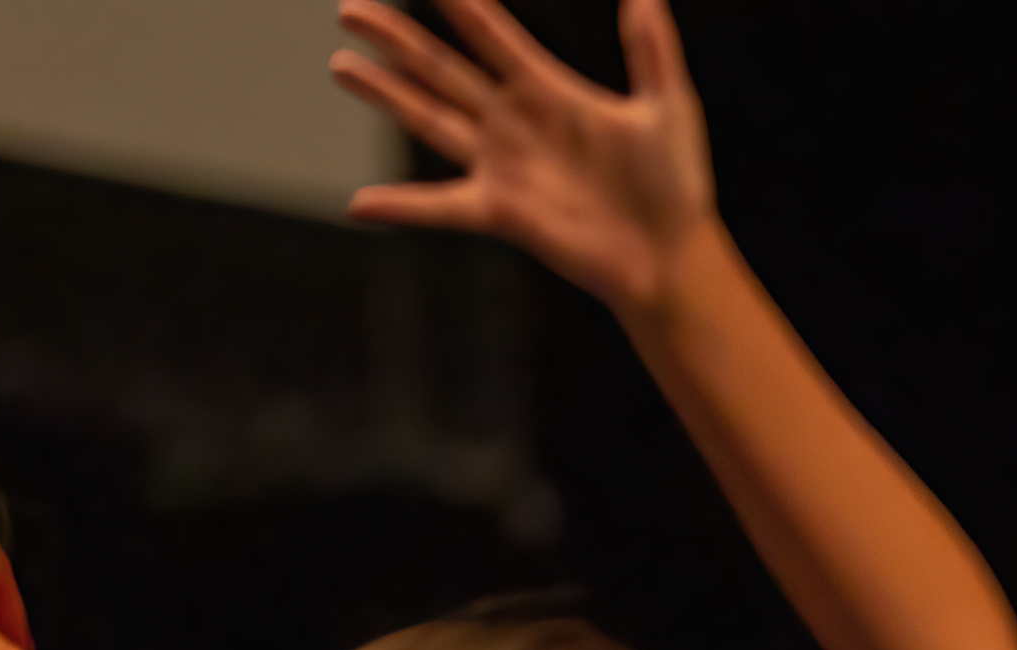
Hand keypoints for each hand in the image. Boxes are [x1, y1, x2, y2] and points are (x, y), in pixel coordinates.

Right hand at [339, 0, 718, 316]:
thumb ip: (651, 46)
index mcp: (549, 91)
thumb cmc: (674, 186)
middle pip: (442, 68)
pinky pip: (441, 208)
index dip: (459, 2)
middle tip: (350, 10)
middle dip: (396, 38)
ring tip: (341, 65)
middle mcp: (515, 123)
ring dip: (385, 93)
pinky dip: (402, 207)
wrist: (672, 257)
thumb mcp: (668, 105)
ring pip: (429, 118)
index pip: (492, 33)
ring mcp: (502, 166)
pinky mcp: (501, 212)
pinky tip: (360, 204)